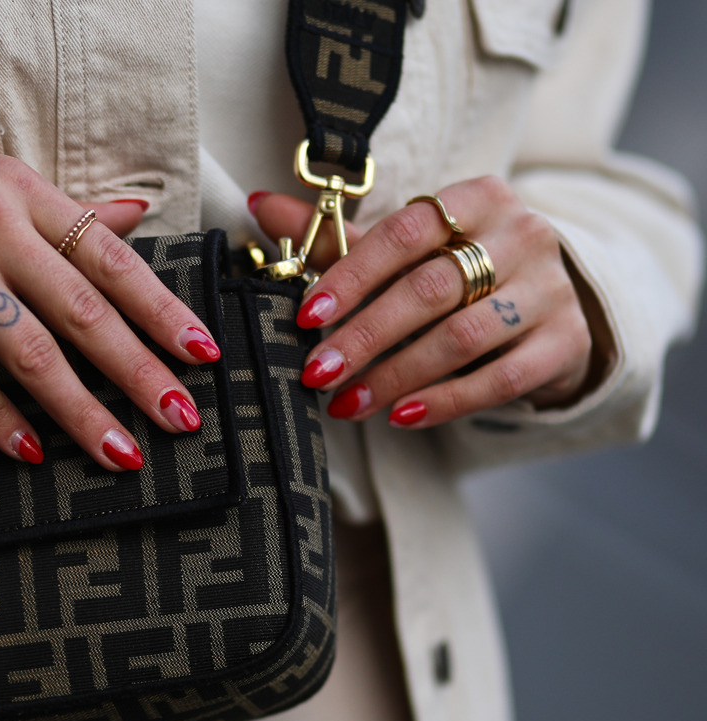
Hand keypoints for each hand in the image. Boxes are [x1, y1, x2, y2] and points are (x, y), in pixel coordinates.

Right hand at [0, 145, 221, 469]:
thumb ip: (60, 209)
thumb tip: (133, 212)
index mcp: (21, 190)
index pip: (109, 255)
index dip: (160, 308)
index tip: (201, 353)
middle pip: (83, 307)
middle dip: (138, 369)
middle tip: (179, 417)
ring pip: (32, 348)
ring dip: (80, 408)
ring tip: (118, 451)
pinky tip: (27, 449)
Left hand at [250, 176, 594, 427]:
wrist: (547, 303)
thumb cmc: (458, 270)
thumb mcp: (405, 249)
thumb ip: (338, 235)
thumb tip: (260, 204)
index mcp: (478, 199)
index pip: (406, 231)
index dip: (352, 274)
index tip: (307, 314)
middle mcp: (523, 235)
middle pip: (431, 288)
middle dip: (365, 335)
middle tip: (316, 371)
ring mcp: (550, 289)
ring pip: (463, 337)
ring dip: (396, 375)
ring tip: (345, 404)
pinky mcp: (565, 342)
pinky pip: (501, 378)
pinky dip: (446, 400)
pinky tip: (401, 415)